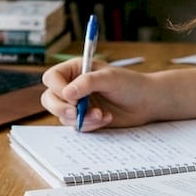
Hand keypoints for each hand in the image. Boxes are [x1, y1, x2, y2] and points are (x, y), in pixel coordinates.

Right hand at [40, 58, 162, 129]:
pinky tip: (106, 118)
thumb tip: (66, 93)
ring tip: (101, 114)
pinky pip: (76, 125)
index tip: (73, 97)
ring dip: (80, 118)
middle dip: (61, 108)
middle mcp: (72, 86)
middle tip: (76, 112)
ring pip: (62, 115)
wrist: (146, 102)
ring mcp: (77, 104)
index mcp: (75, 69)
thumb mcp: (110, 78)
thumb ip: (87, 83)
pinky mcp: (84, 118)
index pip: (52, 78)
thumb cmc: (130, 84)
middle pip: (49, 98)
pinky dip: (89, 125)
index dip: (57, 88)